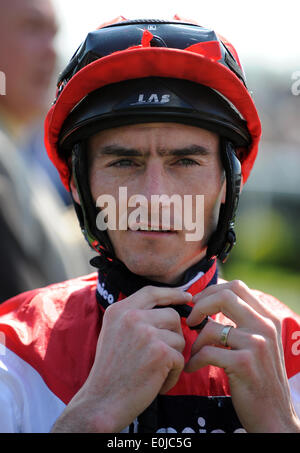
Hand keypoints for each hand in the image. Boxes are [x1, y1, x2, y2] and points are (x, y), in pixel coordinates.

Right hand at [51, 286, 190, 432]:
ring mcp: (146, 333)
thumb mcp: (114, 333)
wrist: (102, 402)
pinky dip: (173, 374)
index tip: (186, 296)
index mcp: (119, 310)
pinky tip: (157, 383)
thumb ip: (134, 318)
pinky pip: (180, 359)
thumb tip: (169, 310)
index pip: (151, 292)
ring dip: (173, 357)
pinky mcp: (160, 352)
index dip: (172, 293)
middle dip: (173, 336)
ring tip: (154, 371)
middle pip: (172, 316)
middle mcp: (132, 317)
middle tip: (160, 356)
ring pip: (179, 338)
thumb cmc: (111, 371)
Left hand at [185, 280, 299, 432]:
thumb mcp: (258, 343)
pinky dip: (193, 360)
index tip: (198, 303)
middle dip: (200, 305)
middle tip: (191, 320)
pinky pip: (206, 352)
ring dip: (195, 342)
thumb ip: (243, 321)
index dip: (212, 290)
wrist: (274, 416)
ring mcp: (256, 344)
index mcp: (268, 318)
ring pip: (211, 327)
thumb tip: (211, 300)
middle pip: (225, 296)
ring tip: (193, 354)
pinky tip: (191, 368)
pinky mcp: (244, 363)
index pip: (237, 286)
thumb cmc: (258, 378)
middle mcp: (265, 326)